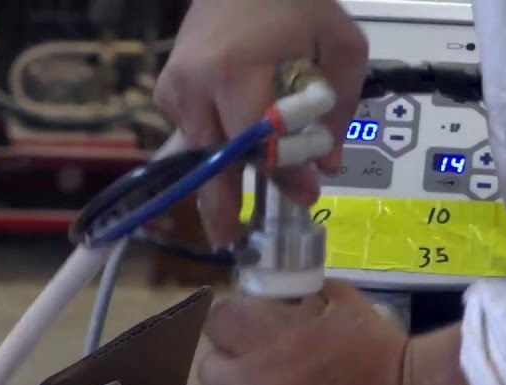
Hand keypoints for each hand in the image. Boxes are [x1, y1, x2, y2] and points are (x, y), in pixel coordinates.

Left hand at [143, 283, 487, 384]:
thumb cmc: (382, 350)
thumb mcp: (336, 299)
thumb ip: (291, 295)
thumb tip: (262, 291)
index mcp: (269, 339)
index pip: (218, 320)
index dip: (236, 321)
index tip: (253, 325)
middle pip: (207, 369)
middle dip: (230, 362)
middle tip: (261, 365)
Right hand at [155, 0, 367, 246]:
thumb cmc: (292, 2)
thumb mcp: (339, 45)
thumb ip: (338, 105)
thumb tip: (326, 163)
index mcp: (235, 70)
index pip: (258, 142)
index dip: (283, 174)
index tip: (306, 194)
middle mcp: (195, 84)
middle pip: (213, 160)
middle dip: (222, 204)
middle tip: (230, 238)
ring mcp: (175, 89)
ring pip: (200, 152)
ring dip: (224, 172)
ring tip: (239, 197)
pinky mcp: (166, 91)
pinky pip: (191, 133)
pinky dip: (213, 143)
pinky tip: (233, 135)